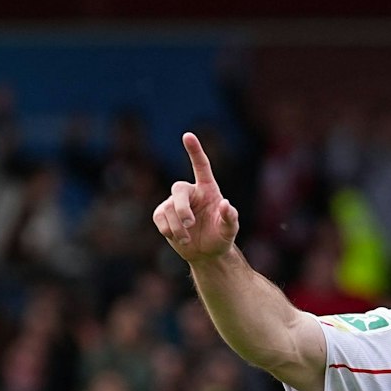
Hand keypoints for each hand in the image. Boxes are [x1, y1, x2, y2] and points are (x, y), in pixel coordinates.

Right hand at [153, 133, 240, 263]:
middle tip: (191, 224)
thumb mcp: (229, 231)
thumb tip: (226, 205)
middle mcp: (190, 192)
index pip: (201, 166)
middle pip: (178, 189)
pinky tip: (177, 237)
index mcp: (207, 189)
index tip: (188, 136)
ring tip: (188, 239)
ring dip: (178, 227)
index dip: (194, 151)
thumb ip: (230, 218)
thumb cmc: (220, 237)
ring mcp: (174, 202)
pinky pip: (160, 218)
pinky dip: (168, 230)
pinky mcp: (162, 214)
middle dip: (182, 208)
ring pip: (169, 209)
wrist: (206, 254)